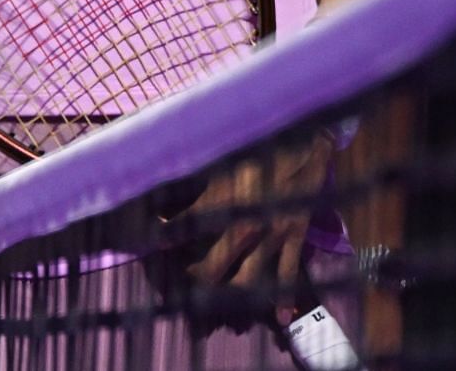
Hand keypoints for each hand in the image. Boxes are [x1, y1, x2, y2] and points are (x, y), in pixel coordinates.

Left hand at [152, 132, 334, 334]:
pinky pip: (289, 275)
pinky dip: (282, 298)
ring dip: (228, 297)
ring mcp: (272, 237)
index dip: (162, 238)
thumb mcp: (220, 152)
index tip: (148, 244)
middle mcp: (244, 226)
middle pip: (211, 267)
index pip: (182, 228)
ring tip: (213, 309)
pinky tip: (276, 318)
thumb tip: (160, 183)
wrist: (307, 137)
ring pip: (246, 280)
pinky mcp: (294, 238)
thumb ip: (193, 174)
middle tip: (177, 285)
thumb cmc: (258, 139)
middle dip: (192, 280)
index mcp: (221, 201)